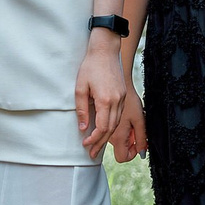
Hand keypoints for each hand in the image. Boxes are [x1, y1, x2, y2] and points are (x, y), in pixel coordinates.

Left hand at [75, 32, 128, 159]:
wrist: (106, 50)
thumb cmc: (91, 66)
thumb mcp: (80, 88)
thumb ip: (81, 109)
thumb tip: (83, 128)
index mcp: (106, 100)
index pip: (102, 127)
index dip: (94, 139)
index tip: (86, 145)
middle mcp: (117, 101)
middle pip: (111, 129)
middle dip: (100, 142)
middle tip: (92, 153)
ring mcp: (123, 98)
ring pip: (117, 124)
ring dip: (107, 136)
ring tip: (97, 146)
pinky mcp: (124, 95)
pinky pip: (119, 115)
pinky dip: (112, 126)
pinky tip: (105, 130)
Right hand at [110, 87, 147, 162]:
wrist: (116, 86)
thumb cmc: (129, 99)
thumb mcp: (139, 119)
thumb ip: (141, 137)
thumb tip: (142, 151)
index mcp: (117, 136)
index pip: (122, 157)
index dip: (131, 154)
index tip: (137, 144)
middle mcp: (110, 135)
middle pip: (119, 150)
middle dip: (129, 145)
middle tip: (135, 133)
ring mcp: (107, 129)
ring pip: (116, 142)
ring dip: (126, 136)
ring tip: (131, 123)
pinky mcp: (105, 123)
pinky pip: (113, 133)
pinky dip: (121, 130)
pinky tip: (126, 120)